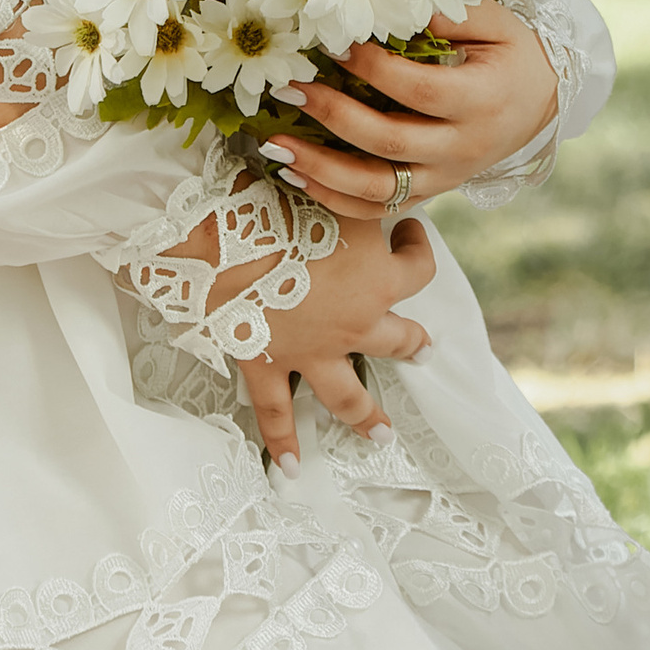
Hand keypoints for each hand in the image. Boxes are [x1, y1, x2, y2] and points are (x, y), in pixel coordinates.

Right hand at [233, 211, 434, 469]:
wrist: (226, 238)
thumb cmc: (280, 202)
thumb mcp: (333, 190)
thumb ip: (354, 195)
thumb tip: (363, 181)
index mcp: (378, 277)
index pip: (419, 266)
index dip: (417, 245)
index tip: (410, 230)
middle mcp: (355, 322)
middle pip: (397, 338)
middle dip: (411, 343)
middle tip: (423, 349)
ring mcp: (313, 352)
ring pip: (348, 394)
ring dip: (366, 416)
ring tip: (382, 435)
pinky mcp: (269, 365)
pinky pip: (276, 412)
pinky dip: (282, 442)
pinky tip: (290, 468)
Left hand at [267, 0, 556, 221]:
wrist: (540, 102)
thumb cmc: (510, 53)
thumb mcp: (494, 22)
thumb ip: (446, 13)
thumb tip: (387, 5)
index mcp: (480, 100)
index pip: (419, 90)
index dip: (373, 70)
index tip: (332, 45)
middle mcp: (461, 148)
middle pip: (390, 143)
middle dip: (333, 118)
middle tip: (290, 89)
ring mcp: (444, 177)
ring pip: (378, 189)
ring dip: (322, 170)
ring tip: (276, 145)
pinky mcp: (430, 193)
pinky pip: (378, 209)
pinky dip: (333, 198)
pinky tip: (296, 175)